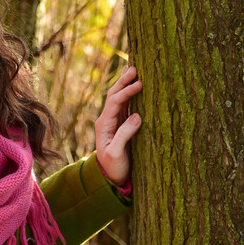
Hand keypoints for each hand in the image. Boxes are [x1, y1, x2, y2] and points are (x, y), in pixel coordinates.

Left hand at [94, 66, 142, 185]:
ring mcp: (114, 121)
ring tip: (135, 70)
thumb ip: (124, 135)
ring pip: (119, 98)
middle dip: (123, 81)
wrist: (109, 178)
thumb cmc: (113, 167)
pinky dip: (131, 95)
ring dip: (126, 84)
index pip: (114, 102)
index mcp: (103, 124)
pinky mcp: (121, 125)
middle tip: (135, 67)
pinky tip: (137, 86)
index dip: (126, 91)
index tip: (140, 84)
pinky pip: (126, 106)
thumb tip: (137, 116)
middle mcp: (107, 119)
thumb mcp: (117, 153)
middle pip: (114, 95)